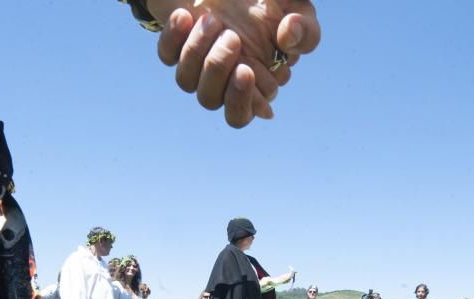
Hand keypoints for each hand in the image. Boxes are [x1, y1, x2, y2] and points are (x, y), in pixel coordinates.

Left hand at [149, 0, 319, 127]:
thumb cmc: (273, 3)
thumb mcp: (299, 12)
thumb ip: (306, 32)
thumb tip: (287, 40)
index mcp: (254, 84)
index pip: (240, 114)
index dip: (241, 100)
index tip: (246, 70)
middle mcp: (222, 81)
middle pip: (210, 100)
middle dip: (218, 70)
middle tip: (232, 37)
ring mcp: (197, 66)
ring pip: (186, 82)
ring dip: (196, 53)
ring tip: (213, 20)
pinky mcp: (175, 48)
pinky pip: (167, 55)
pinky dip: (173, 37)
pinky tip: (185, 15)